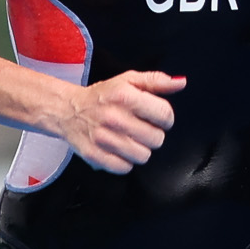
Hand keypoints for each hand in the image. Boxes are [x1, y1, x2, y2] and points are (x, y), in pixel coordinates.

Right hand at [58, 71, 183, 172]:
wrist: (68, 110)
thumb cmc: (101, 96)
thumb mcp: (128, 80)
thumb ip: (156, 81)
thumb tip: (180, 83)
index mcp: (125, 96)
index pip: (165, 115)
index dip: (165, 118)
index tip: (157, 118)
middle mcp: (115, 118)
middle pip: (157, 139)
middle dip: (152, 134)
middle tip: (140, 128)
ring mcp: (104, 139)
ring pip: (143, 156)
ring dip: (140, 149)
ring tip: (130, 140)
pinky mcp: (95, 155)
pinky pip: (125, 168)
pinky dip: (125, 161)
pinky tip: (119, 150)